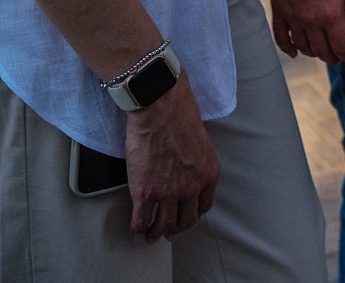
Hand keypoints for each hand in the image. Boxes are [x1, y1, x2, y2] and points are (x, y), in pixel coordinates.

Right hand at [123, 82, 218, 242]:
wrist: (161, 108)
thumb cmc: (180, 115)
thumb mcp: (202, 142)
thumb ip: (197, 161)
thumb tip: (189, 168)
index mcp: (208, 174)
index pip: (204, 206)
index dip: (193, 214)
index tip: (186, 216)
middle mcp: (191, 188)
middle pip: (185, 221)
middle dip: (177, 229)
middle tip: (169, 233)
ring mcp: (167, 193)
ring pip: (163, 225)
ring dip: (156, 233)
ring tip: (151, 236)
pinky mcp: (144, 192)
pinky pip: (141, 220)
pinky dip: (138, 230)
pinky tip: (136, 232)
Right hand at [263, 0, 344, 62]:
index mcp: (330, 14)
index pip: (341, 47)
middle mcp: (309, 20)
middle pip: (321, 51)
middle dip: (333, 56)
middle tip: (339, 54)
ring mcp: (291, 17)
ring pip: (302, 47)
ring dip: (313, 52)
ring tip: (322, 50)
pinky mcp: (277, 10)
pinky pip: (281, 38)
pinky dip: (288, 48)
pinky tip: (295, 52)